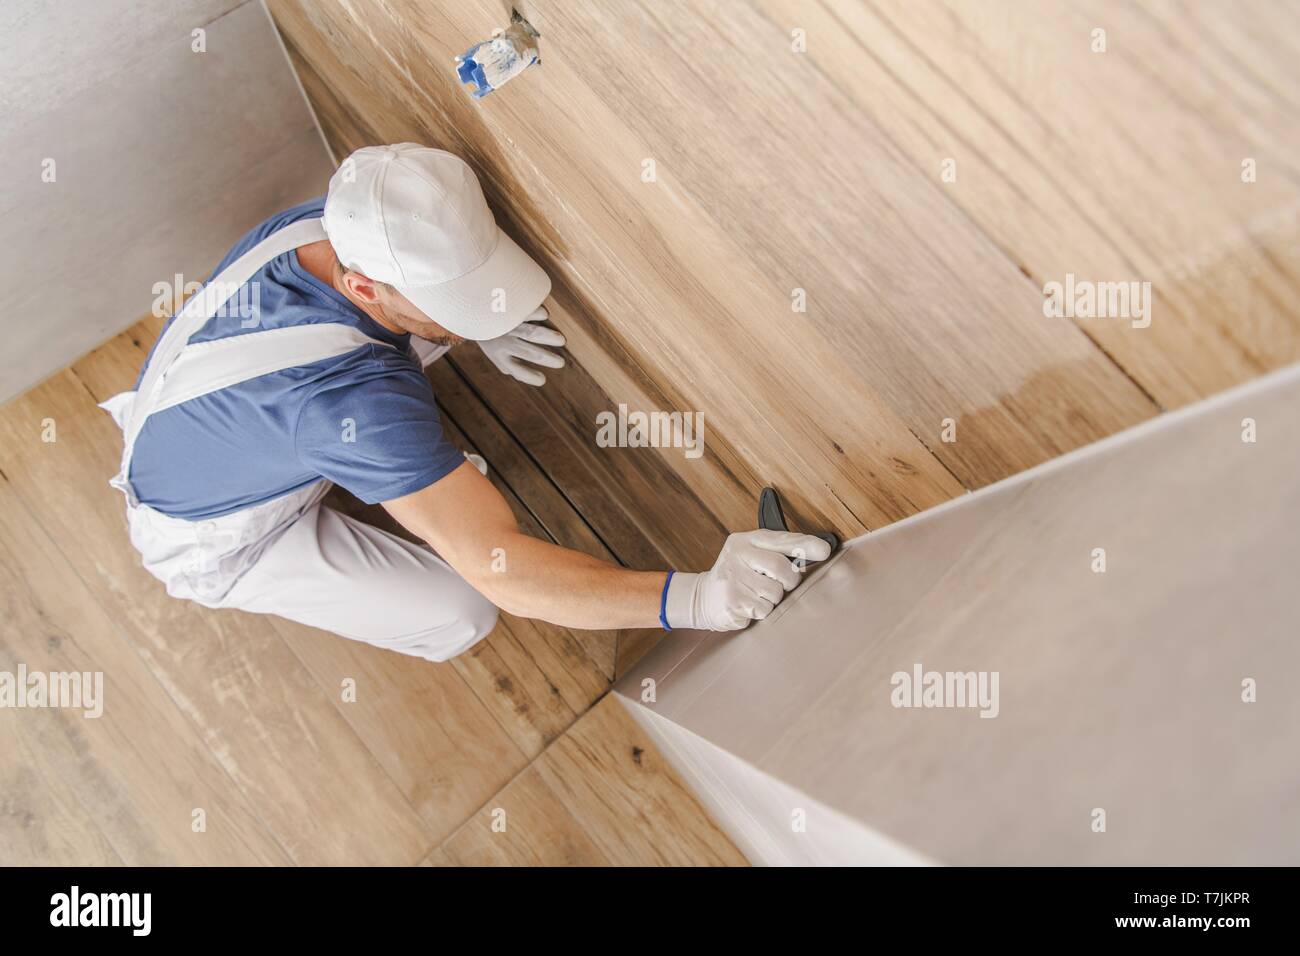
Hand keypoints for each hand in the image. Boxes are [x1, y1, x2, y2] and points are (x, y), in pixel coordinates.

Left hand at [477, 306, 565, 385]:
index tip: (542, 379)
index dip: (530, 377)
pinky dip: (538, 313)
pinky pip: (527, 311)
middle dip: (547, 358)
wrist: (472, 313)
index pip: (517, 370)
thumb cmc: (492, 340)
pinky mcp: (511, 309)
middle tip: (561, 363)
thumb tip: (540, 380)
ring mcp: (508, 325)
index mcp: (500, 356)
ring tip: (562, 341)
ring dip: (548, 337)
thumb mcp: (498, 357)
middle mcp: (504, 342)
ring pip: (530, 333)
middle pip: (528, 352)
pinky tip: (545, 316)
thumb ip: (515, 369)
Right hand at [664, 530, 831, 630]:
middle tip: (781, 583)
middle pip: (781, 568)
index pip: (781, 539)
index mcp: (745, 540)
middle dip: (789, 580)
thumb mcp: (751, 553)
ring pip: (775, 593)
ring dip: (772, 598)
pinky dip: (760, 611)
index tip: (824, 550)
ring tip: (756, 594)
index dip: (806, 544)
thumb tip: (820, 549)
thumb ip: (780, 550)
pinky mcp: (731, 602)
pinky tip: (747, 604)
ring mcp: (732, 579)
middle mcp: (737, 555)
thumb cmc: (738, 574)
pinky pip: (763, 610)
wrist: (703, 597)